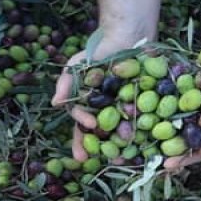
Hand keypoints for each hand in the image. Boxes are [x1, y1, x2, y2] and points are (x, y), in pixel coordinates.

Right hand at [52, 33, 141, 161]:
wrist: (125, 36)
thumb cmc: (98, 52)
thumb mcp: (77, 66)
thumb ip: (65, 83)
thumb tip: (55, 103)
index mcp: (91, 108)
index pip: (84, 129)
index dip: (81, 143)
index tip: (82, 154)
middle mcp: (108, 112)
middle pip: (103, 136)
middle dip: (101, 150)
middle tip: (104, 164)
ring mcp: (127, 109)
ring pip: (123, 132)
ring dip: (122, 147)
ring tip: (121, 160)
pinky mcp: (145, 104)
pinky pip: (145, 121)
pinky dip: (144, 132)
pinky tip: (144, 145)